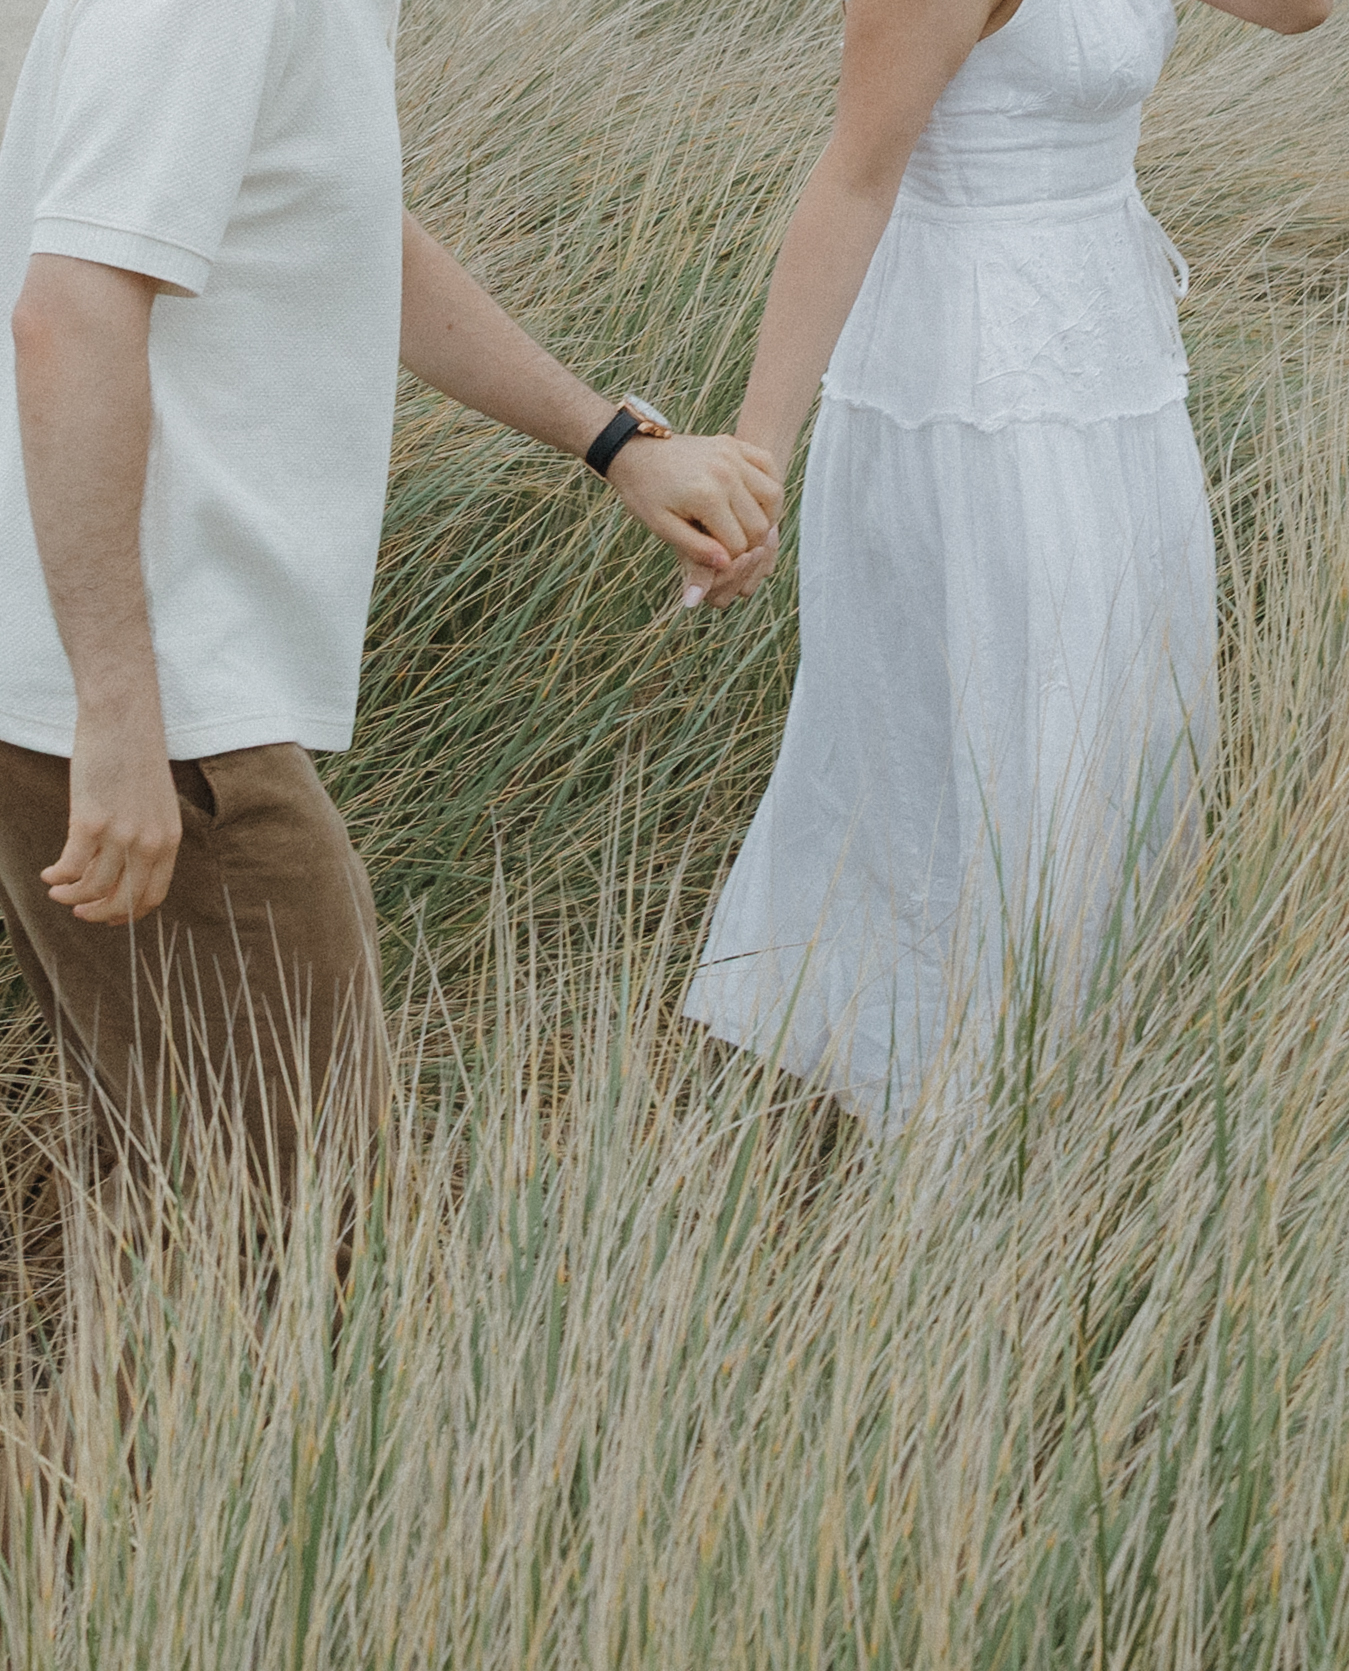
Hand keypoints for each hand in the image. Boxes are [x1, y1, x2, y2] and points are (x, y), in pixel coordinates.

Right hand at [43, 709, 182, 926]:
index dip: (128, 913)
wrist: (123, 718)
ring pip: (93, 889)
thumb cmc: (135, 756)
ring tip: (57, 891)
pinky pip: (71, 867)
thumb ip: (146, 835)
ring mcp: (121, 833)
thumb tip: (121, 867)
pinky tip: (49, 874)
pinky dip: (57, 877)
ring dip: (71, 898)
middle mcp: (150, 842)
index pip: (153, 894)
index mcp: (170, 839)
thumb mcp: (155, 802)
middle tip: (78, 912)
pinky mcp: (91, 821)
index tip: (107, 915)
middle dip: (97, 914)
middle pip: (124, 901)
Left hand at [606, 434, 782, 595]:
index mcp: (706, 497)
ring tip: (747, 528)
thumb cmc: (645, 494)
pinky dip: (768, 487)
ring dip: (765, 517)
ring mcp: (733, 455)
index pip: (738, 545)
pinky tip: (755, 502)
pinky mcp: (735, 444)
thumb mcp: (662, 527)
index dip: (730, 561)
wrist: (636, 452)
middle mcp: (726, 473)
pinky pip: (769, 466)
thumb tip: (726, 565)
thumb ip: (694, 549)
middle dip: (749, 545)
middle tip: (732, 548)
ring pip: (772, 497)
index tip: (716, 561)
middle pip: (759, 525)